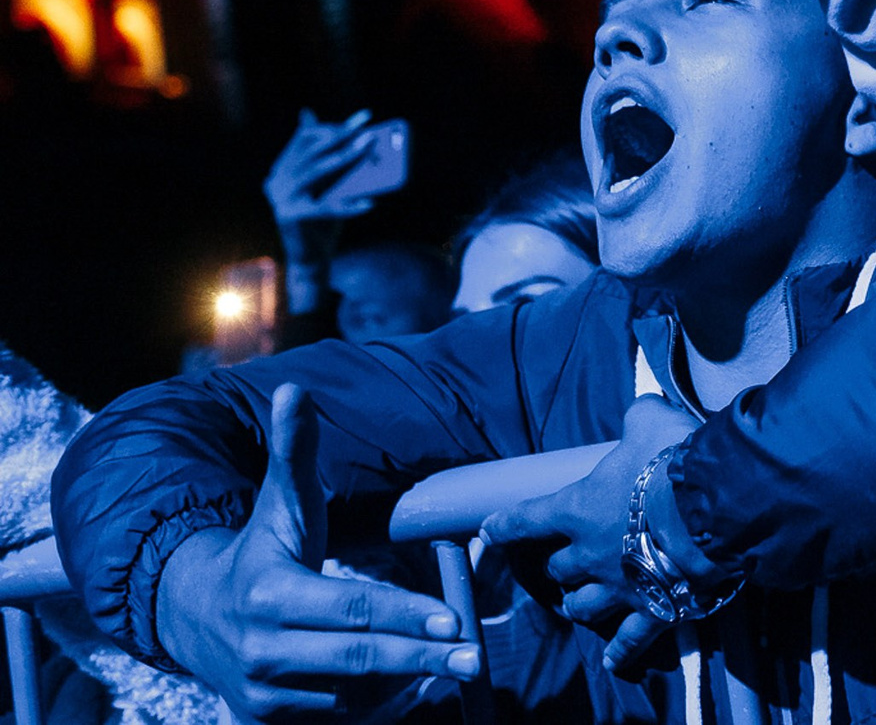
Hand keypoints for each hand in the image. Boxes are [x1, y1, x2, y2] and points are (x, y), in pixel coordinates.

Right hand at [155, 386, 475, 718]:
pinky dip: (372, 704)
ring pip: (351, 694)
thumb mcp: (279, 503)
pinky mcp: (267, 718)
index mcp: (271, 595)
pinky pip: (334, 714)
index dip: (405, 615)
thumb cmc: (259, 550)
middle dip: (421, 657)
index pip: (352, 609)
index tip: (456, 621)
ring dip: (402, 683)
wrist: (193, 613)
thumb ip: (294, 451)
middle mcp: (263, 649)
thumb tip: (293, 390)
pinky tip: (408, 685)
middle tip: (474, 658)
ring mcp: (263, 691)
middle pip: (359, 659)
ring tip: (452, 667)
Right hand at [264, 110, 381, 274]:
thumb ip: (332, 159)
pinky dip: (350, 205)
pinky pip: (326, 206)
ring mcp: (281, 197)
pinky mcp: (291, 216)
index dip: (333, 126)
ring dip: (346, 157)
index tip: (363, 118)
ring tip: (369, 148)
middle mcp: (277, 180)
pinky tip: (370, 203)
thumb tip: (353, 132)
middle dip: (343, 136)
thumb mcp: (328, 185)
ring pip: (317, 170)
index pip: (305, 138)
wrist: (311, 257)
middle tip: (370, 130)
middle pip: (312, 150)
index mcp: (283, 168)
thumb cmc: (324, 217)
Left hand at [481, 396, 699, 673]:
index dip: (502, 526)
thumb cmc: (671, 461)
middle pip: (557, 570)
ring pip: (581, 607)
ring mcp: (618, 586)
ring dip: (578, 604)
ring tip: (581, 603)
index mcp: (578, 509)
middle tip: (563, 562)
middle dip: (557, 567)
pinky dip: (620, 651)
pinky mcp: (652, 608)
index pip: (525, 520)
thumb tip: (640, 411)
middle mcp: (588, 554)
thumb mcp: (650, 421)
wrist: (713, 507)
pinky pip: (629, 639)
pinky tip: (613, 660)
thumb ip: (637, 418)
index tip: (486, 533)